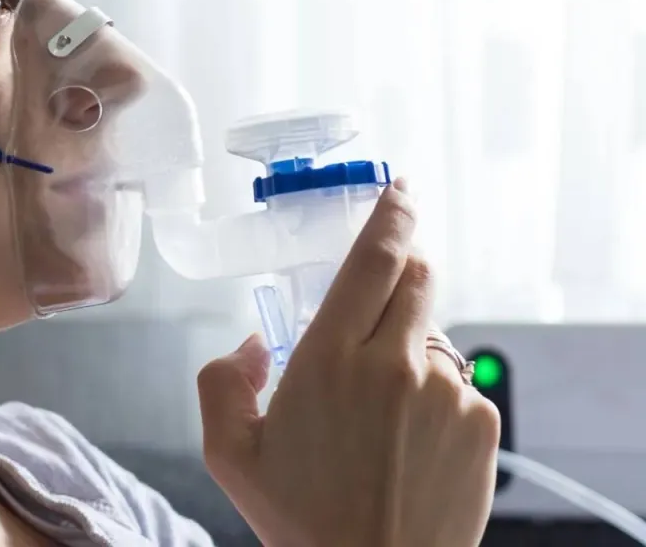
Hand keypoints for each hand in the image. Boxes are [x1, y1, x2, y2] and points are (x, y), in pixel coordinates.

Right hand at [197, 181, 499, 546]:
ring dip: (407, 346)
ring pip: (432, 335)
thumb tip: (254, 345)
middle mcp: (394, 364)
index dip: (391, 214)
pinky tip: (407, 441)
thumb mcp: (228, 453)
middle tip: (378, 291)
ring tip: (379, 410)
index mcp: (329, 360)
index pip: (373, 260)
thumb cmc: (299, 520)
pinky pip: (457, 384)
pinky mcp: (481, 423)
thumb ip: (222, 380)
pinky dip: (432, 393)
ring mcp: (446, 393)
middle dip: (401, 267)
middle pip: (416, 277)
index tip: (401, 189)